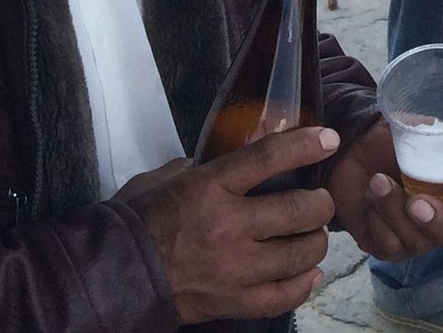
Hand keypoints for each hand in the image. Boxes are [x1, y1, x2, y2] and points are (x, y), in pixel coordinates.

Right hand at [117, 127, 340, 324]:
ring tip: (314, 236)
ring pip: (298, 254)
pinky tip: (309, 274)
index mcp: (209, 187)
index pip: (268, 158)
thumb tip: (229, 159)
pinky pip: (282, 297)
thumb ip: (201, 168)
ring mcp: (233, 269)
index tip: (329, 139)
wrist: (112, 275)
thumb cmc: (136, 220)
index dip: (305, 146)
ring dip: (316, 243)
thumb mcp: (164, 179)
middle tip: (321, 200)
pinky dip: (303, 285)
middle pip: (297, 210)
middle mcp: (227, 226)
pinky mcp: (232, 302)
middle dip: (320, 203)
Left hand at [324, 121, 442, 261]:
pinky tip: (369, 195)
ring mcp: (419, 236)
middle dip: (440, 224)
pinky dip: (377, 216)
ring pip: (420, 242)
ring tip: (377, 181)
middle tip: (416, 203)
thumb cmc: (394, 137)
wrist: (348, 144)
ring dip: (396, 209)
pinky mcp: (389, 247)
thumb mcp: (432, 131)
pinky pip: (390, 245)